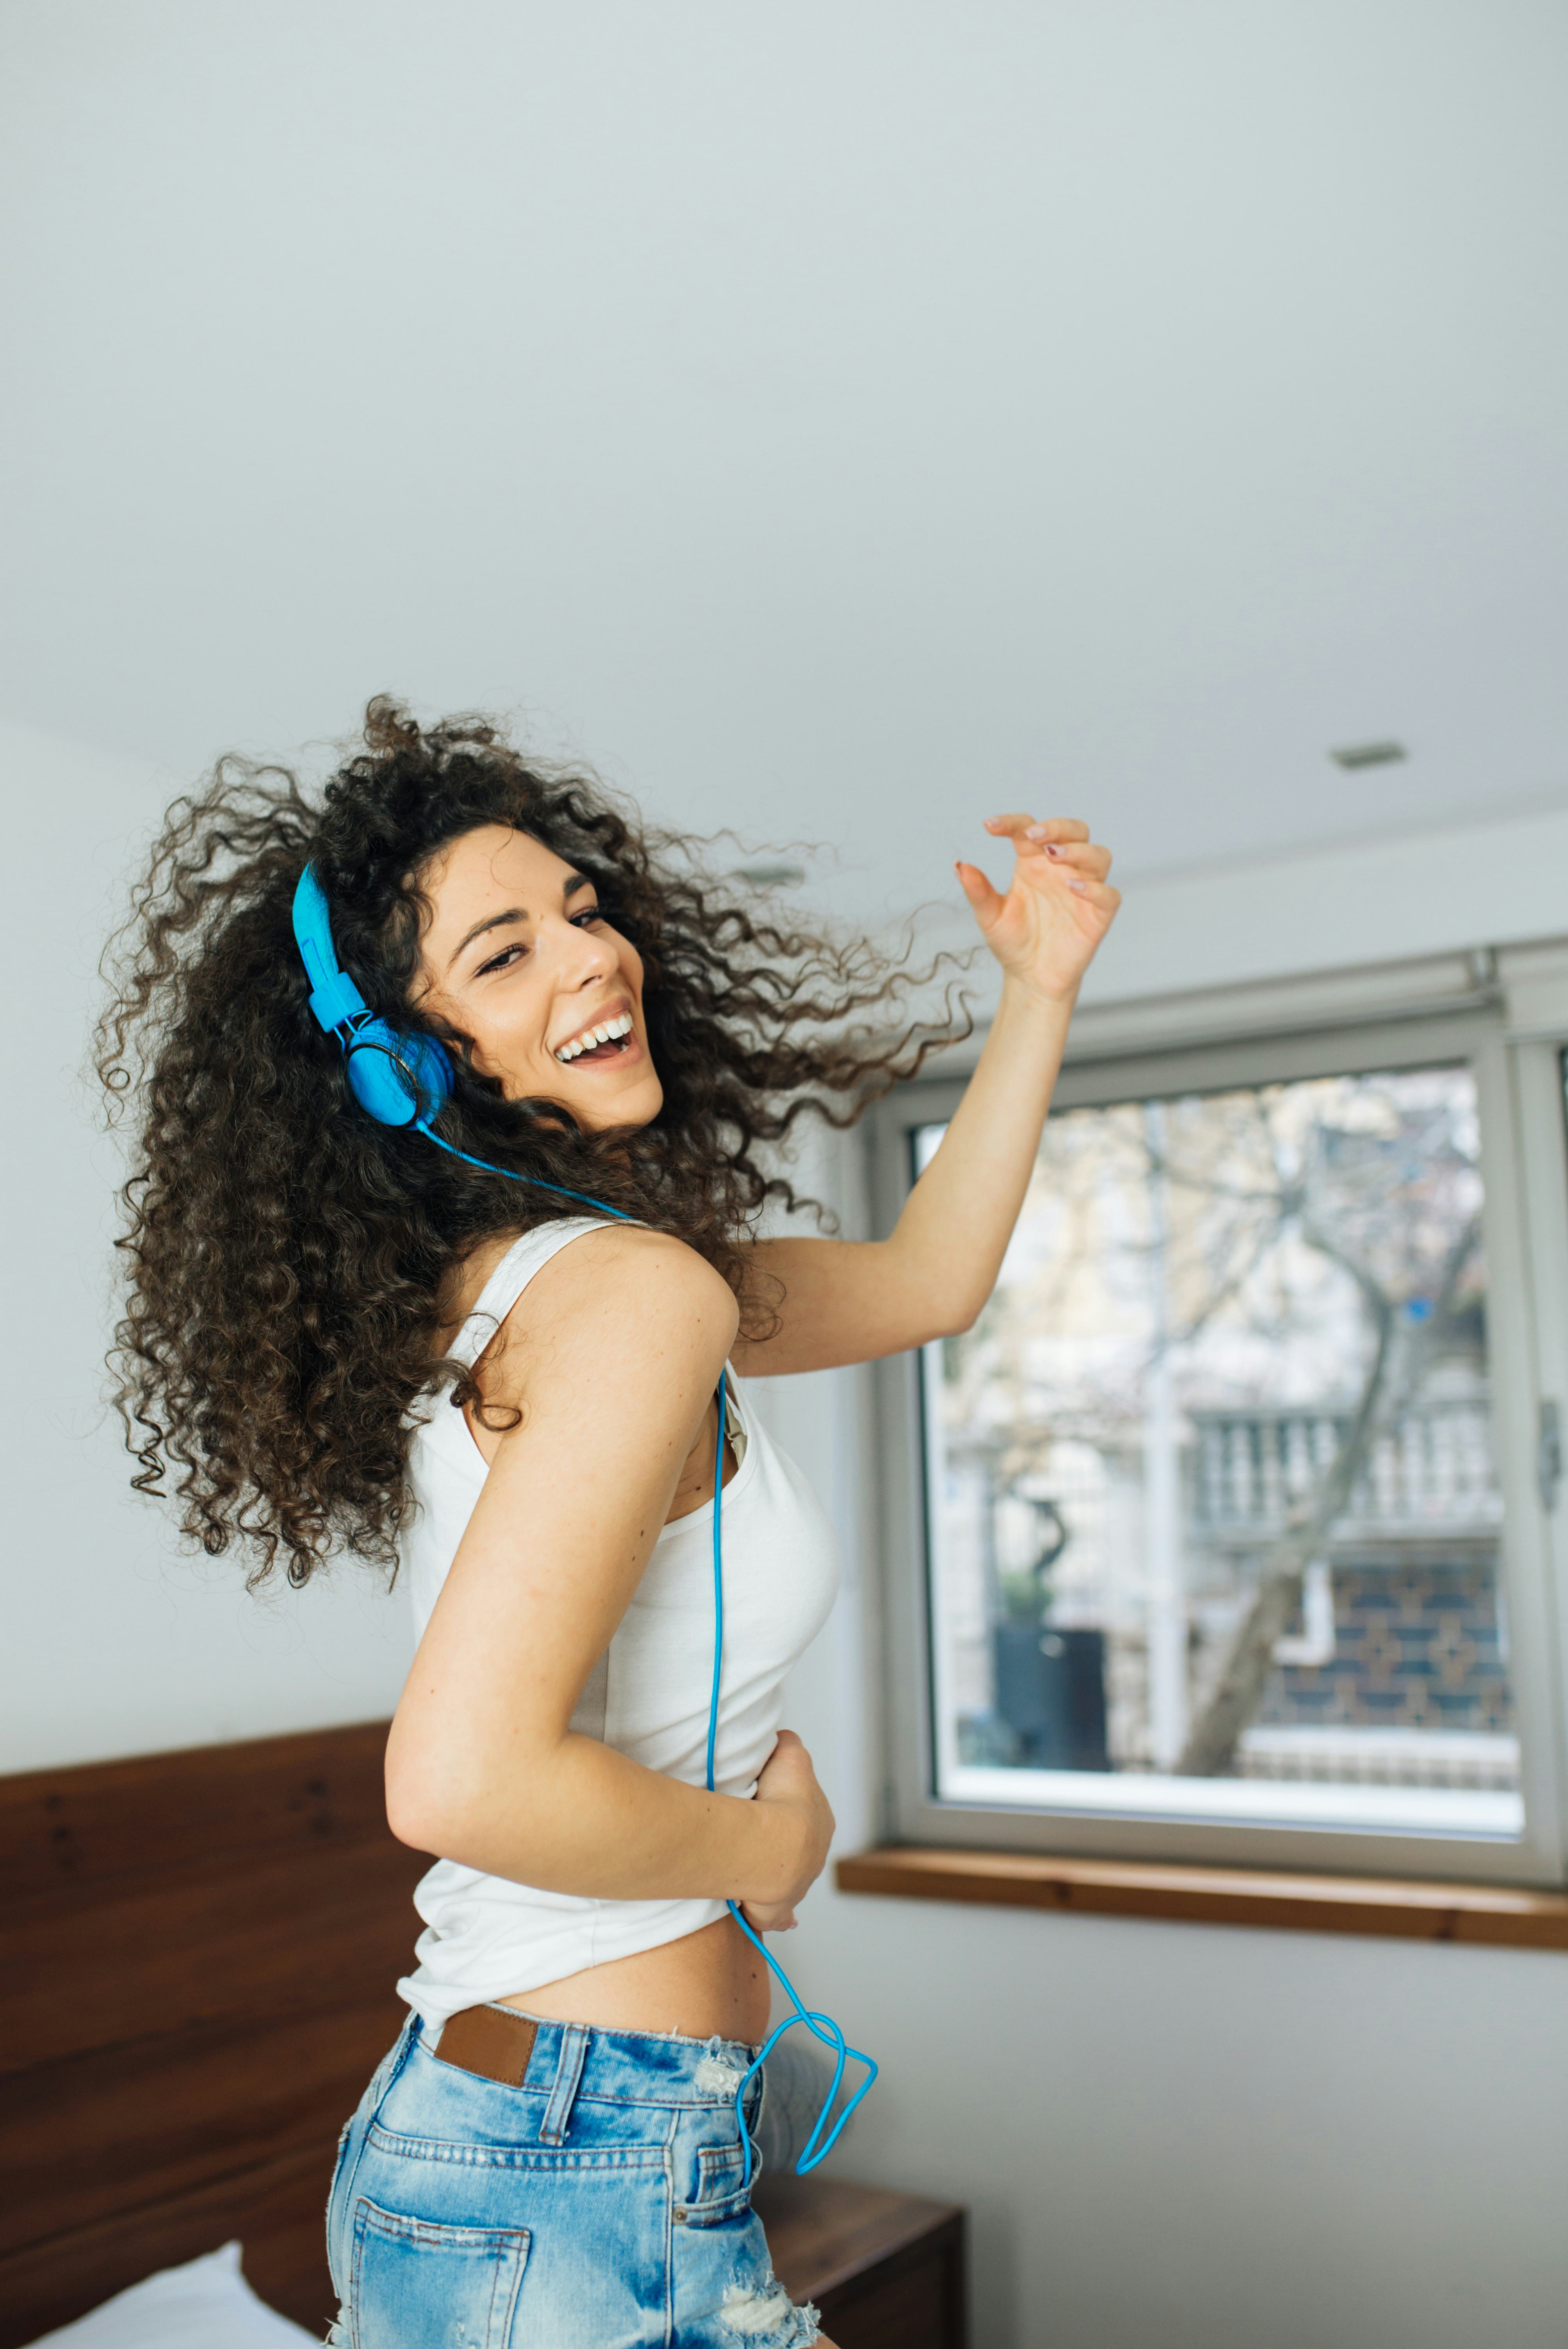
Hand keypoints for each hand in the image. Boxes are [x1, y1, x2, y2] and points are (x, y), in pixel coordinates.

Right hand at [743, 1728, 833, 1933]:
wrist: (776, 1845)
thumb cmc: (781, 1799)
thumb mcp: (789, 1755)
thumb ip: (787, 1744)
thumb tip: (781, 1739)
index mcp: (820, 1822)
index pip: (805, 1813)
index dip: (785, 1807)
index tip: (768, 1804)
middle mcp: (815, 1856)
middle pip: (797, 1848)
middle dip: (780, 1844)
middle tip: (752, 1837)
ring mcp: (797, 1885)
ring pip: (787, 1878)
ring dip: (770, 1874)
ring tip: (747, 1867)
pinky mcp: (776, 1910)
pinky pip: (779, 1916)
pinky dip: (779, 1919)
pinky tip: (782, 1922)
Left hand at [956, 815, 1119, 1006]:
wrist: (1031, 978)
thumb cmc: (1013, 942)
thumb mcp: (990, 918)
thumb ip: (978, 892)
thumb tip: (959, 866)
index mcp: (1033, 863)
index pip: (1029, 829)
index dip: (1012, 822)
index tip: (989, 826)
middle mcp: (1061, 870)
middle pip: (1074, 831)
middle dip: (1057, 827)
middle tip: (1034, 837)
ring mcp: (1083, 890)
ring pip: (1098, 855)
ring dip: (1078, 851)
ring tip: (1054, 857)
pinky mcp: (1098, 915)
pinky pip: (1109, 895)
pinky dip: (1096, 889)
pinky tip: (1074, 889)